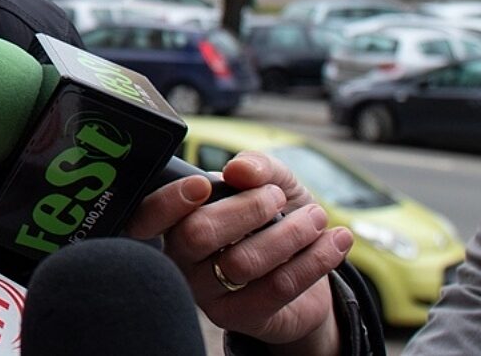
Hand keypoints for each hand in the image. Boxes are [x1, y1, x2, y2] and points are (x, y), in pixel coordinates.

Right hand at [127, 151, 352, 352]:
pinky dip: (315, 259)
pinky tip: (335, 241)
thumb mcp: (271, 182)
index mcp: (175, 221)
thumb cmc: (276, 220)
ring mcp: (206, 292)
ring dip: (291, 234)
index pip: (148, 215)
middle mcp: (181, 259)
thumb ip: (257, 166)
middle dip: (247, 209)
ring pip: (243, 262)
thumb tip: (239, 170)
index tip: (204, 185)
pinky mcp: (237, 317)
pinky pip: (277, 287)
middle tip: (278, 198)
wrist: (307, 270)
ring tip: (316, 218)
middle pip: (198, 234)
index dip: (170, 200)